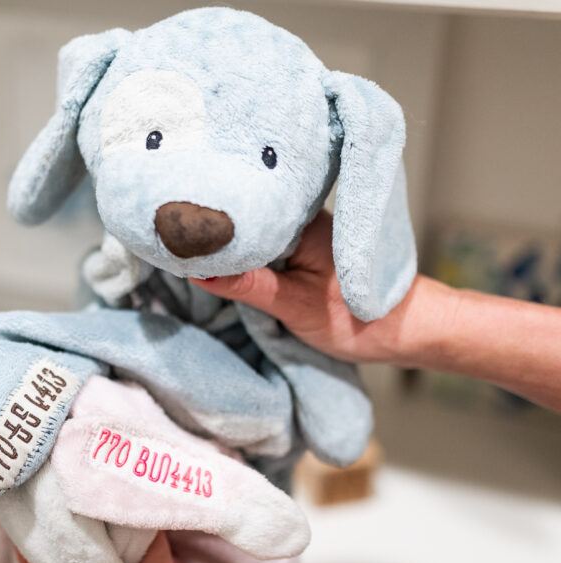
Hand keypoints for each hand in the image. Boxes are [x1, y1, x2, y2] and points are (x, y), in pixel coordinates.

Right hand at [192, 210, 445, 364]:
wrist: (407, 333)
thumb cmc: (358, 321)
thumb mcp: (294, 306)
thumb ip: (246, 286)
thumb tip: (197, 269)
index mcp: (301, 223)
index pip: (244, 214)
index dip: (209, 221)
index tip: (173, 227)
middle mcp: (303, 219)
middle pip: (247, 218)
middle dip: (215, 227)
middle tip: (170, 231)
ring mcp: (303, 233)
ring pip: (256, 232)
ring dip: (230, 241)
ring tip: (190, 242)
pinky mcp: (303, 250)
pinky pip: (265, 244)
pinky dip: (245, 252)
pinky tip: (224, 256)